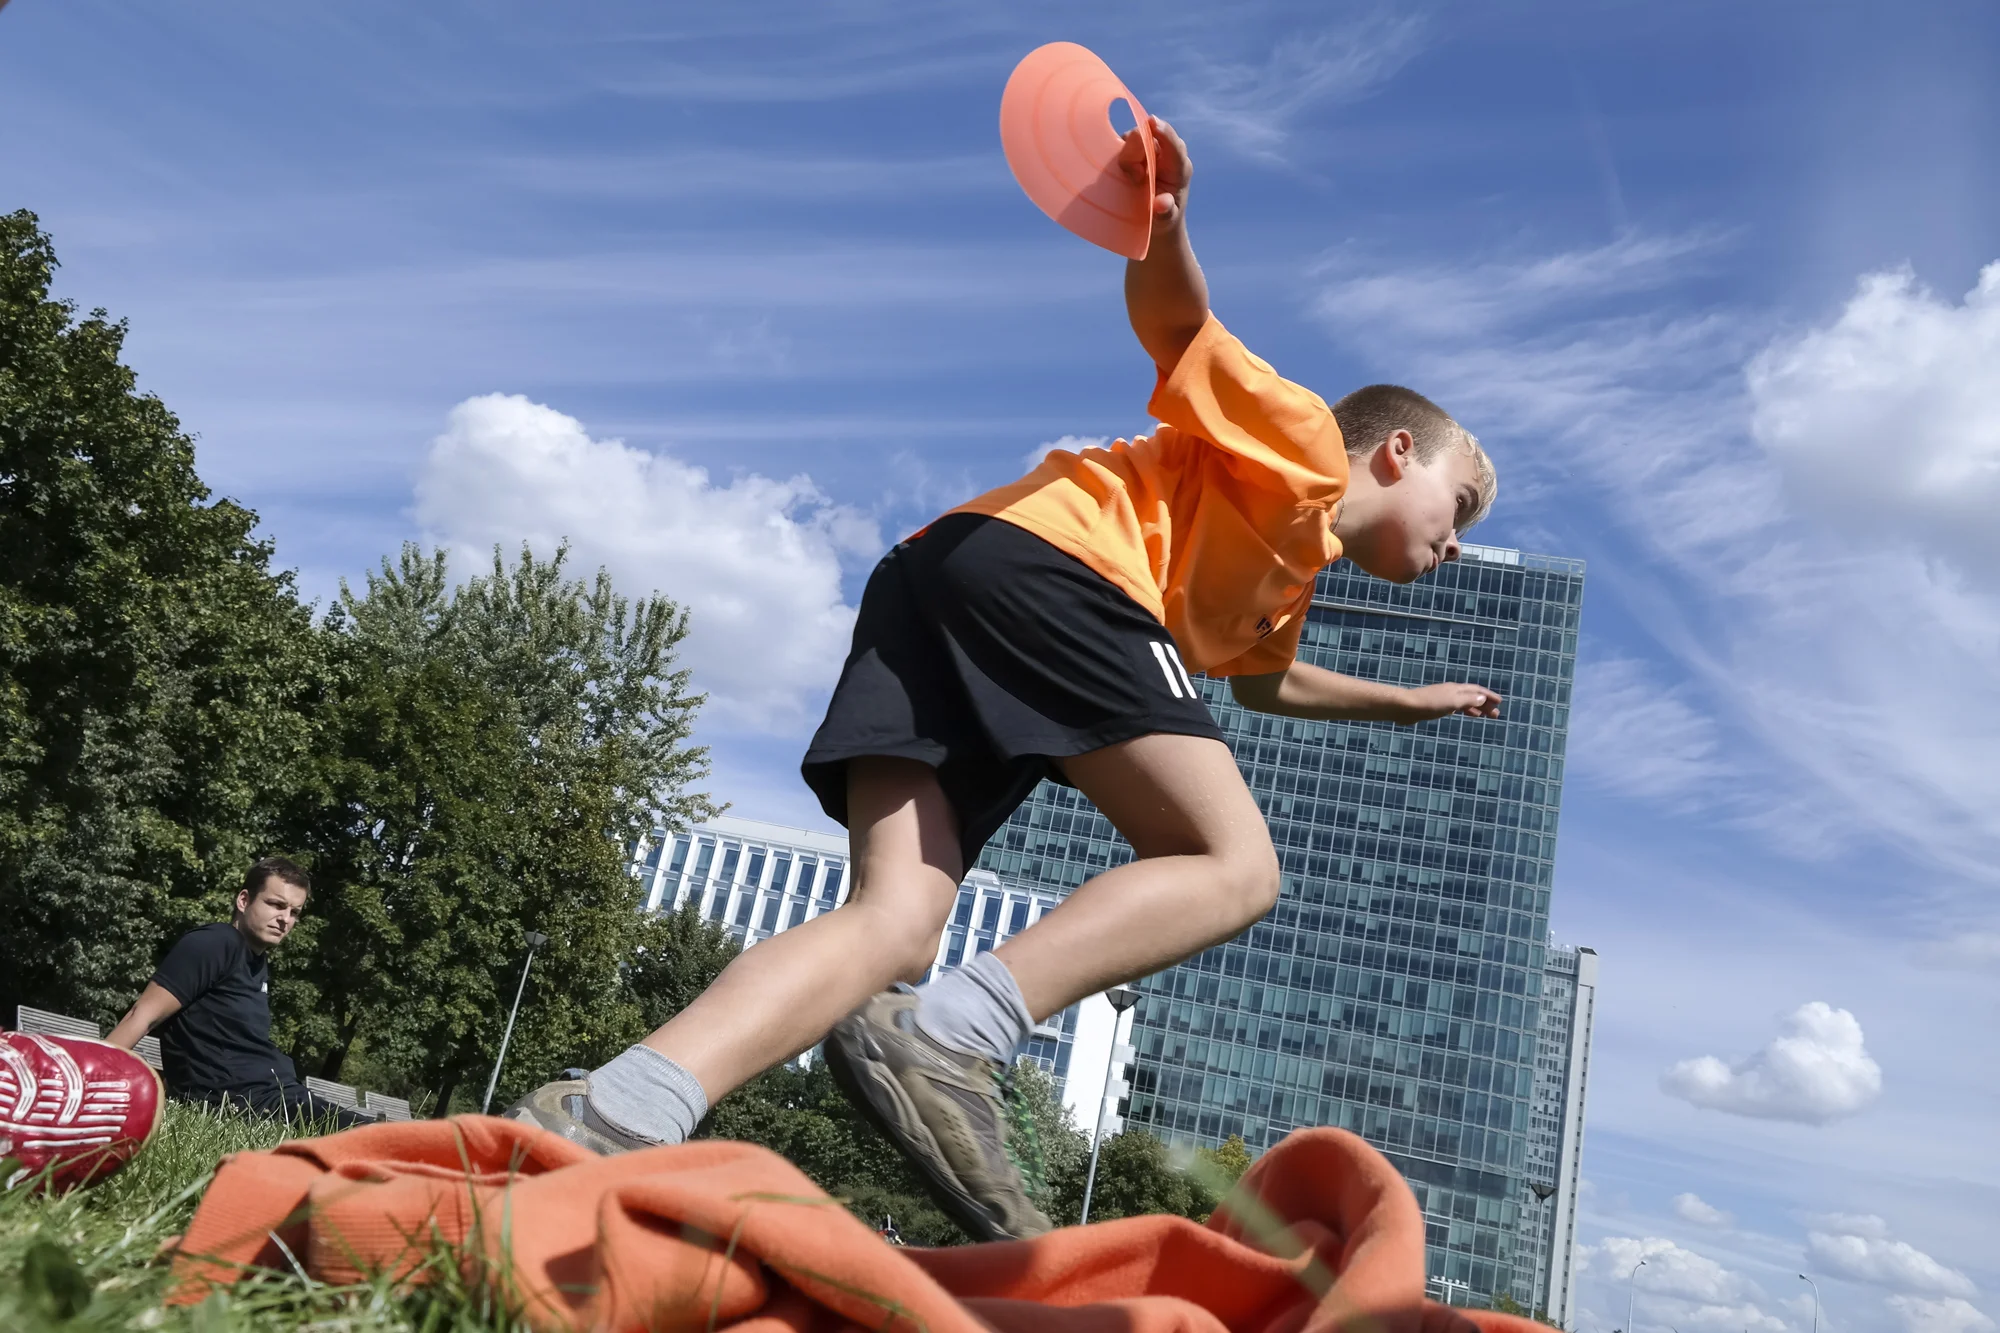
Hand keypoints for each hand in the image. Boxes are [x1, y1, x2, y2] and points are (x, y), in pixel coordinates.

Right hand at [1118, 114, 1190, 235]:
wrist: (1155, 220)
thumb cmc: (1163, 219)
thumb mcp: (1166, 220)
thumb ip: (1165, 211)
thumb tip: (1162, 203)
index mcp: (1179, 167)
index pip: (1174, 145)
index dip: (1163, 132)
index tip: (1151, 123)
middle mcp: (1166, 153)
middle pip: (1148, 136)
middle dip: (1136, 152)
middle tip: (1137, 179)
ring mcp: (1148, 150)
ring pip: (1132, 138)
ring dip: (1127, 156)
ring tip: (1134, 180)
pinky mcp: (1133, 151)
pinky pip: (1122, 142)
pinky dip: (1118, 152)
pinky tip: (1123, 171)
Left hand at [1398, 682, 1501, 721]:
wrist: (1406, 707)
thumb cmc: (1429, 704)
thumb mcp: (1452, 702)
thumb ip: (1468, 700)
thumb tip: (1483, 698)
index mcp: (1457, 689)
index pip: (1477, 691)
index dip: (1489, 696)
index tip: (1500, 703)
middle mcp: (1452, 691)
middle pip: (1472, 696)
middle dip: (1485, 704)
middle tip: (1496, 714)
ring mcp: (1444, 698)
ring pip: (1464, 702)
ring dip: (1476, 707)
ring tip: (1484, 715)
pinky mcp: (1436, 706)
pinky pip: (1456, 707)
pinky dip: (1464, 710)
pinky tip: (1465, 714)